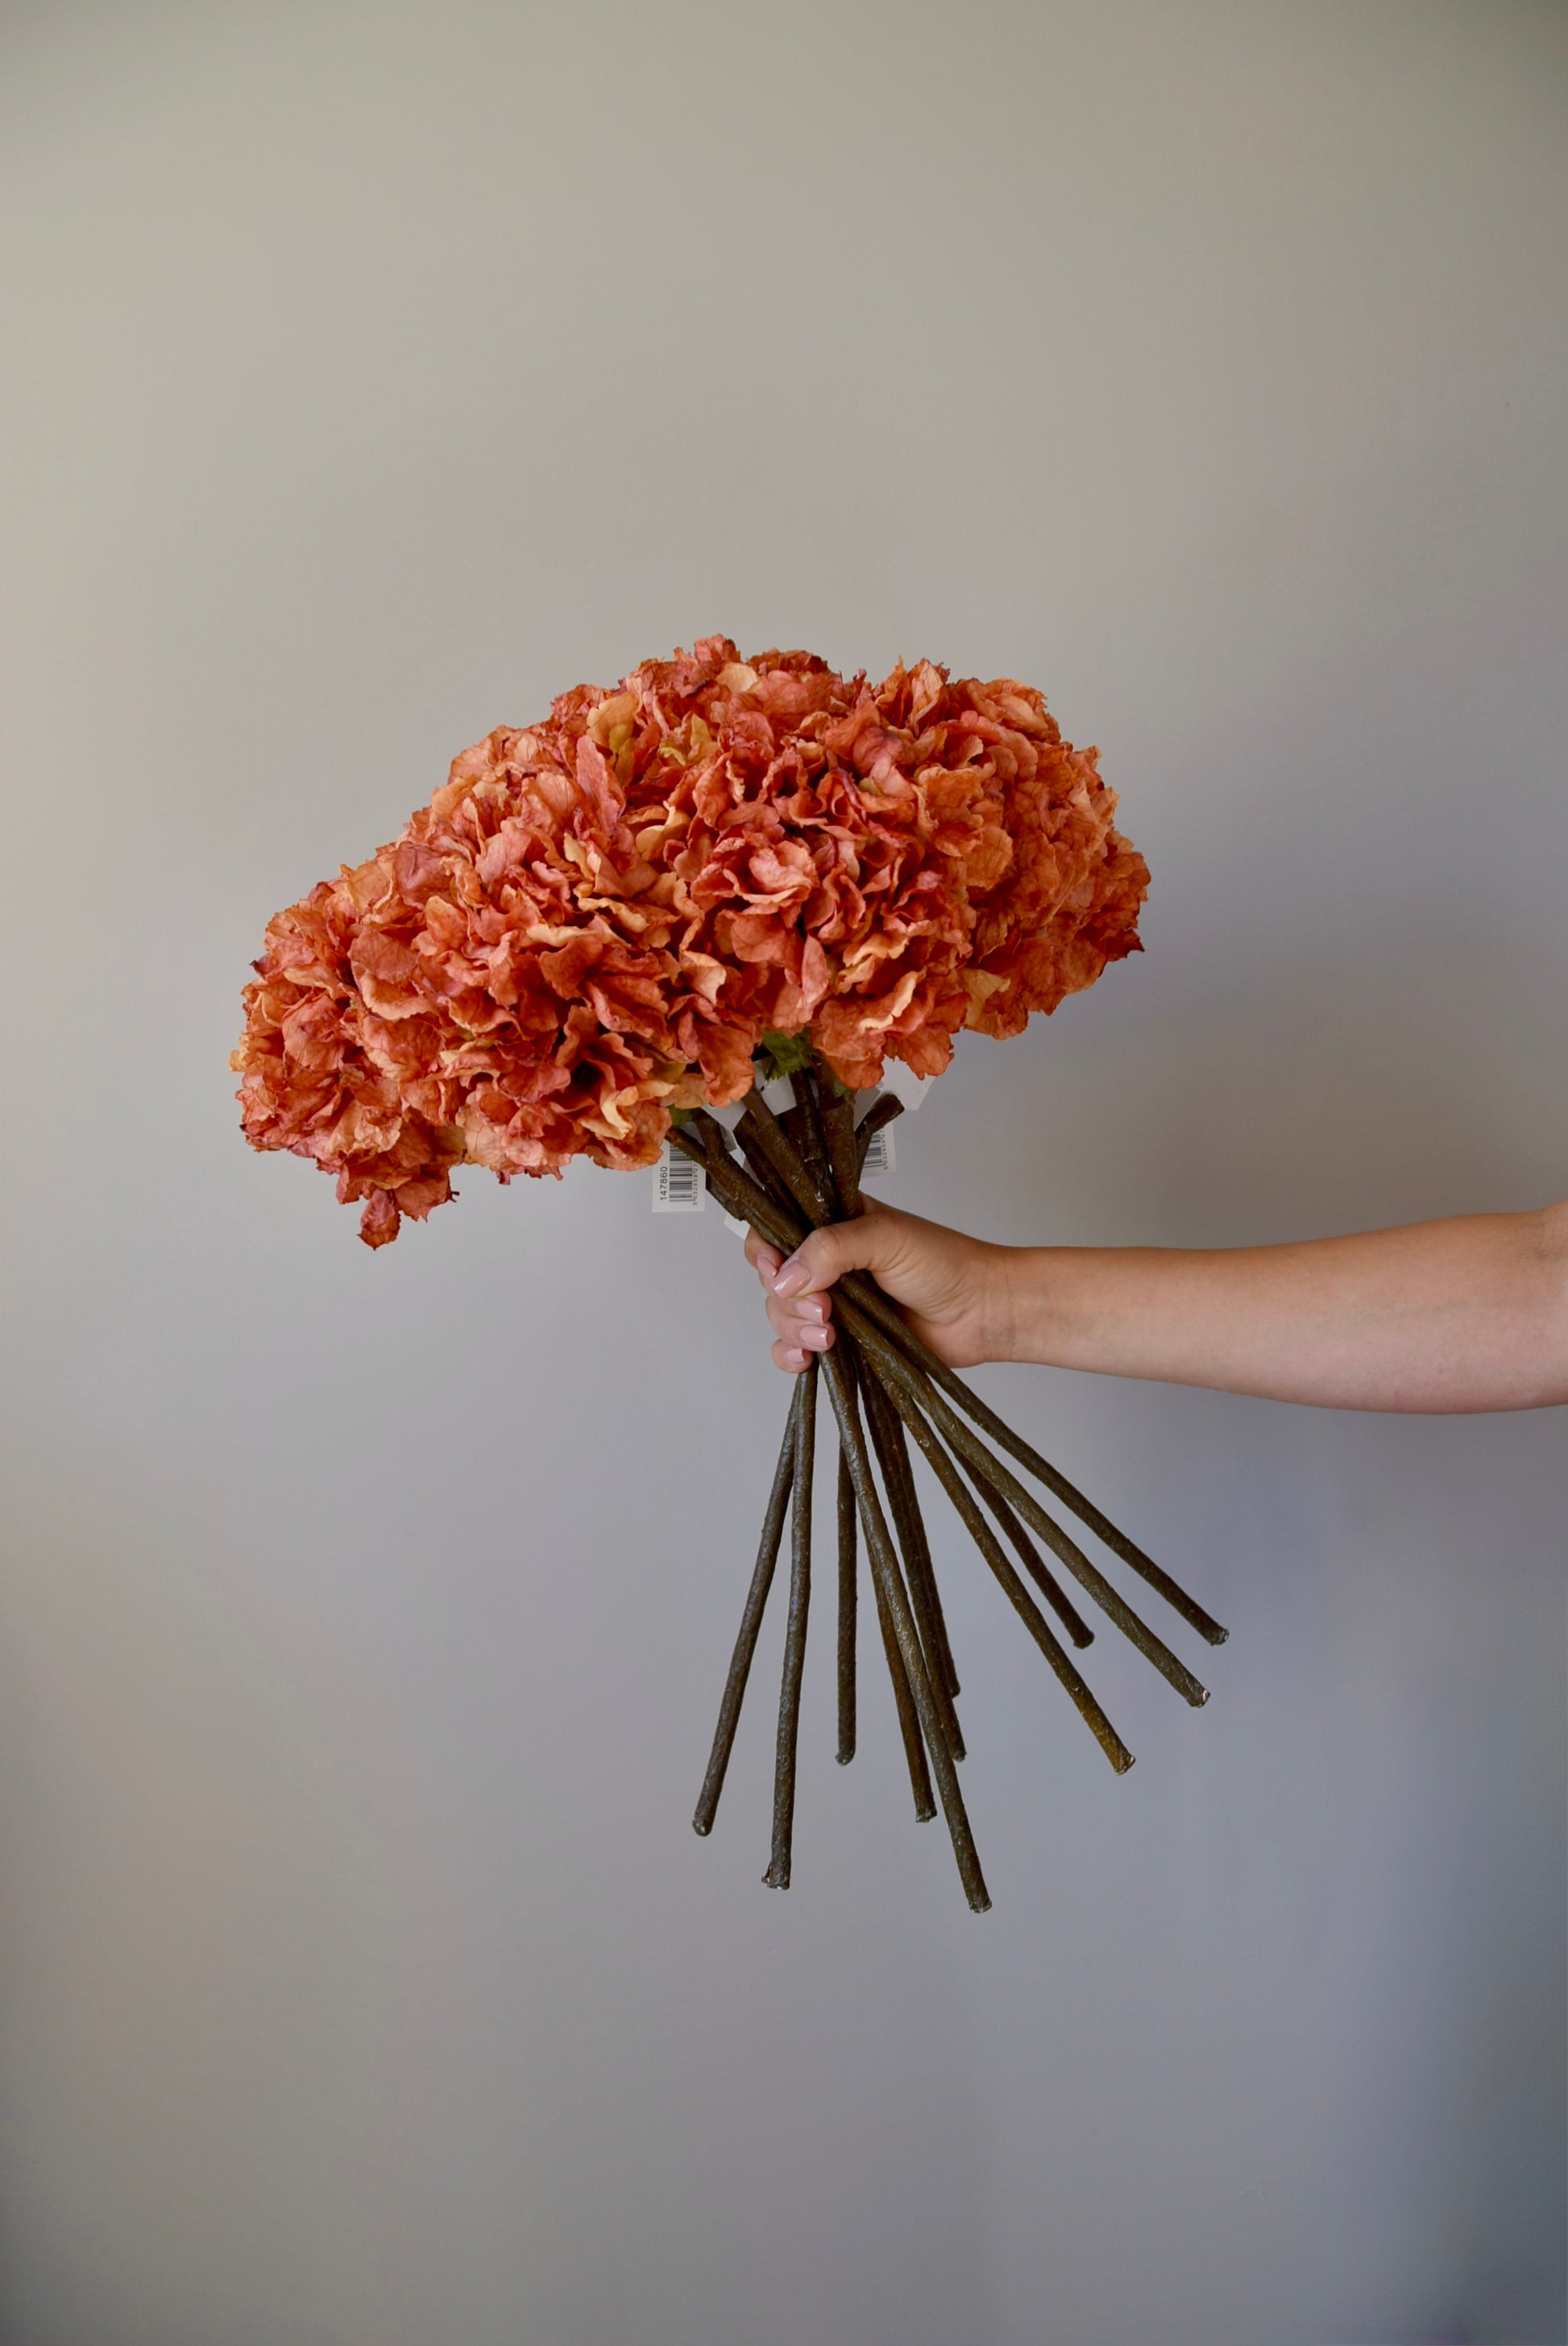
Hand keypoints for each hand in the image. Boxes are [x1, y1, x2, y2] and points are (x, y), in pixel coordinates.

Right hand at [744, 1199, 1008, 1373]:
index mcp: (832, 1225)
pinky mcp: (841, 1340)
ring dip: (794, 1330)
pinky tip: (806, 1360)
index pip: (775, 1230)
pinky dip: (790, 1356)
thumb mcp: (885, 1239)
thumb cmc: (944, 1264)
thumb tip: (785, 1280)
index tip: (775, 1269)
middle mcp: (826, 1263)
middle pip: (773, 1280)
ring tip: (831, 1337)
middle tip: (825, 1311)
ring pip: (782, 1316)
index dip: (765, 1251)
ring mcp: (832, 1303)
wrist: (980, 1313)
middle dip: (789, 1301)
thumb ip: (831, 1248)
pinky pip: (794, 1350)